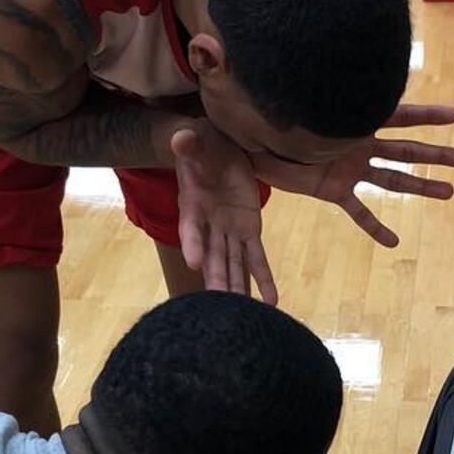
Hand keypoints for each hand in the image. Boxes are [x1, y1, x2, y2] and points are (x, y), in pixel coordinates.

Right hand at [171, 125, 278, 303]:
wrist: (218, 150)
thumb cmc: (202, 146)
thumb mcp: (195, 142)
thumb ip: (189, 145)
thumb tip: (181, 137)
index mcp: (192, 206)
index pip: (191, 227)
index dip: (192, 244)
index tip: (193, 262)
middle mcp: (209, 225)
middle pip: (213, 256)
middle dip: (217, 279)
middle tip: (219, 303)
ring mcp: (229, 231)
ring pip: (234, 264)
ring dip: (239, 289)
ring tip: (246, 315)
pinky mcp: (249, 230)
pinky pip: (256, 258)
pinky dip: (263, 278)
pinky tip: (272, 302)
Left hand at [249, 104, 453, 247]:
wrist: (251, 145)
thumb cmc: (270, 120)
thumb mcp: (290, 111)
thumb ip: (305, 105)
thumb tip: (303, 83)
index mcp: (351, 122)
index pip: (395, 115)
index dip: (425, 115)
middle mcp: (358, 145)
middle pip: (406, 150)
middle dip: (436, 154)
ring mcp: (350, 169)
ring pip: (393, 179)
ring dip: (421, 185)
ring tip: (450, 192)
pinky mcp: (335, 191)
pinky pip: (359, 211)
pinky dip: (375, 227)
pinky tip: (394, 242)